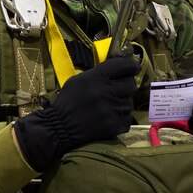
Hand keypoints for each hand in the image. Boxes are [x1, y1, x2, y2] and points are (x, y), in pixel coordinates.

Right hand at [14, 55, 138, 171]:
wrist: (60, 127)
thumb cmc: (68, 101)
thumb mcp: (78, 80)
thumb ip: (98, 73)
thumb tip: (118, 68)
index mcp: (97, 77)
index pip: (124, 65)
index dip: (131, 66)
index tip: (133, 68)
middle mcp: (106, 92)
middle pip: (131, 84)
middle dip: (125, 86)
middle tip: (117, 90)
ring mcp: (112, 110)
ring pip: (129, 102)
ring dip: (122, 103)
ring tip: (109, 107)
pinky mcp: (114, 125)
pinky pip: (127, 118)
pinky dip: (120, 118)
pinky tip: (109, 118)